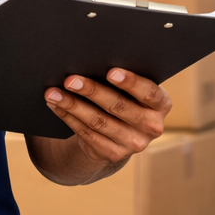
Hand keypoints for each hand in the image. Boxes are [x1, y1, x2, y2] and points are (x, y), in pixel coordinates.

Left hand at [43, 68, 169, 169]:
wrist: (121, 134)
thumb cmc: (126, 97)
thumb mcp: (134, 91)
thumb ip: (123, 79)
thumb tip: (92, 60)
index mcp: (161, 105)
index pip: (149, 93)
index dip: (131, 82)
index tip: (110, 71)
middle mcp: (152, 127)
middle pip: (119, 107)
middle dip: (92, 91)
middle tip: (70, 80)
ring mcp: (133, 144)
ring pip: (98, 121)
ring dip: (72, 105)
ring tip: (53, 92)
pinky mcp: (113, 154)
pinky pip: (87, 134)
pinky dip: (68, 117)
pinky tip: (56, 105)